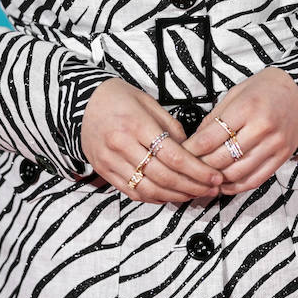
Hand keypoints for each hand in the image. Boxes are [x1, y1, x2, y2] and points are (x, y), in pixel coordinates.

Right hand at [81, 77, 223, 202]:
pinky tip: (171, 196)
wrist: (82, 103)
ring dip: (176, 196)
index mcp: (136, 124)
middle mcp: (121, 145)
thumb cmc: (118, 98)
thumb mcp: (148, 103)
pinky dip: (155, 198)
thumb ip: (171, 128)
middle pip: (163, 176)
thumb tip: (191, 152)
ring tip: (195, 195)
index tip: (215, 176)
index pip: (173, 155)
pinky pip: (133, 192)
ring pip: (149, 189)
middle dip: (192, 187)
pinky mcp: (104, 172)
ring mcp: (110, 161)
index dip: (197, 170)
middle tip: (212, 190)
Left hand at [181, 67, 297, 193]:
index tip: (180, 153)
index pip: (210, 138)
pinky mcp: (282, 157)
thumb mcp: (236, 93)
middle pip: (221, 158)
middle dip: (200, 166)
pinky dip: (236, 187)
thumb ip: (215, 118)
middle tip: (187, 169)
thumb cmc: (265, 89)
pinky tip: (223, 185)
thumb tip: (194, 142)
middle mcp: (262, 128)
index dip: (191, 150)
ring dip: (216, 180)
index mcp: (247, 107)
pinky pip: (255, 180)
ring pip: (237, 173)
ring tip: (202, 179)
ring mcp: (274, 145)